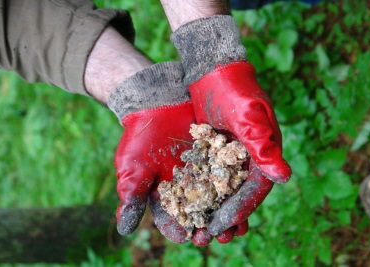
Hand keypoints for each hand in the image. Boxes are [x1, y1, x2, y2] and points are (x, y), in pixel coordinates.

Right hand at [115, 101, 248, 244]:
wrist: (157, 102)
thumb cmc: (140, 136)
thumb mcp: (133, 168)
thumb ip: (133, 197)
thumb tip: (124, 231)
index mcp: (164, 195)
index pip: (172, 220)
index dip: (181, 230)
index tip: (190, 237)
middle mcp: (185, 188)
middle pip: (199, 215)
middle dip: (210, 228)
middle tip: (221, 237)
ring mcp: (202, 173)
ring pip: (217, 200)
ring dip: (227, 215)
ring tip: (237, 227)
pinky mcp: (216, 158)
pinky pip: (229, 177)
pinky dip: (237, 190)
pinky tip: (246, 200)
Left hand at [188, 61, 289, 234]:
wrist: (212, 68)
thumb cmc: (233, 88)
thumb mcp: (247, 116)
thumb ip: (262, 145)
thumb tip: (283, 177)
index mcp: (264, 151)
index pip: (255, 189)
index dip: (240, 210)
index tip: (222, 227)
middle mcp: (251, 156)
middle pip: (240, 193)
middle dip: (226, 216)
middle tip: (209, 236)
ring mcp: (233, 153)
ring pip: (225, 188)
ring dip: (214, 208)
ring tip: (199, 228)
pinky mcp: (216, 148)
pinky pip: (211, 175)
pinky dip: (203, 191)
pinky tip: (189, 204)